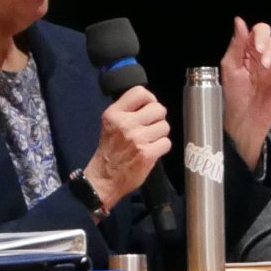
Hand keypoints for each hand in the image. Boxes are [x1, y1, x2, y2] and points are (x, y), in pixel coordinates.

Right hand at [85, 87, 171, 206]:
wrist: (104, 178)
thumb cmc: (110, 150)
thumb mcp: (111, 124)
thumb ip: (127, 111)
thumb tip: (150, 102)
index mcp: (114, 114)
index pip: (140, 92)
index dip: (149, 99)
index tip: (148, 108)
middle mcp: (125, 124)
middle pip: (158, 108)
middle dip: (158, 118)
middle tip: (150, 127)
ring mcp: (137, 139)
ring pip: (165, 126)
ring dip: (160, 134)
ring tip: (149, 141)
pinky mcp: (147, 154)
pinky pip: (166, 143)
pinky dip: (161, 147)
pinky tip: (151, 151)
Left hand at [221, 16, 270, 163]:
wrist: (246, 118)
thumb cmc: (235, 94)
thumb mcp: (231, 67)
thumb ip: (237, 44)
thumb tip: (239, 20)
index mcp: (252, 50)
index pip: (261, 31)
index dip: (261, 36)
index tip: (258, 49)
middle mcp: (268, 55)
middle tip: (265, 64)